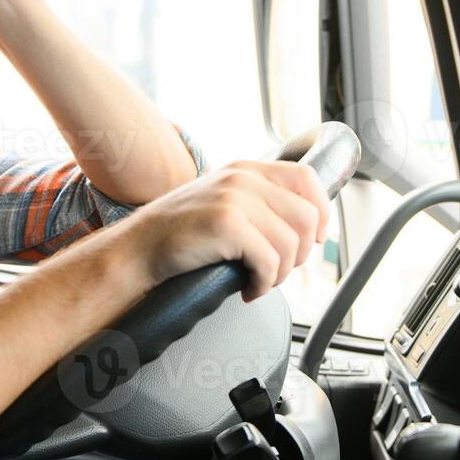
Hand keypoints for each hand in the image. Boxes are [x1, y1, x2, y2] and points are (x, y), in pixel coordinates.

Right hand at [127, 160, 330, 302]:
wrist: (138, 249)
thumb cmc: (180, 234)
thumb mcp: (222, 202)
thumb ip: (258, 203)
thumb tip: (307, 226)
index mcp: (246, 169)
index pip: (307, 178)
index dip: (321, 211)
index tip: (314, 238)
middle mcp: (243, 178)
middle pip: (307, 216)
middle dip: (301, 253)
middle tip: (278, 269)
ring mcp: (234, 199)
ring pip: (291, 244)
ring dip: (281, 273)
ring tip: (259, 281)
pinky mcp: (227, 225)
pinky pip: (270, 262)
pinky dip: (264, 284)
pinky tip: (248, 289)